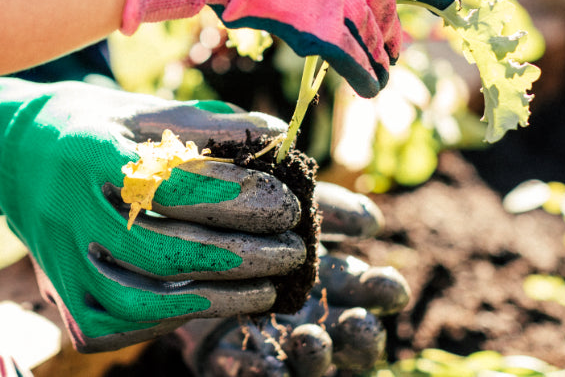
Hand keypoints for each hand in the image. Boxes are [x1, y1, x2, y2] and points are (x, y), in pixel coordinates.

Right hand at [0, 79, 311, 352]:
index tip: (285, 201)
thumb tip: (276, 135)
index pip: (172, 188)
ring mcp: (58, 261)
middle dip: (240, 256)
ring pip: (139, 302)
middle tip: (293, 249)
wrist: (6, 152)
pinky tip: (213, 301)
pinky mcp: (59, 294)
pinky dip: (171, 320)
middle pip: (162, 252)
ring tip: (266, 288)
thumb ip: (204, 124)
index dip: (236, 199)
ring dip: (214, 300)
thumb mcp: (137, 110)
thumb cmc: (86, 125)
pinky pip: (118, 325)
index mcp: (89, 155)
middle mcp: (67, 212)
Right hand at [106, 0, 456, 96]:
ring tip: (384, 76)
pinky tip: (370, 89)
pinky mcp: (322, 31)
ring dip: (381, 61)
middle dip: (393, 33)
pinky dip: (365, 77)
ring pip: (373, 39)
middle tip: (396, 51)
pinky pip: (353, 61)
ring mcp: (343, 1)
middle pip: (387, 9)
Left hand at [178, 184, 408, 376]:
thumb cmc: (243, 217)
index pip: (370, 293)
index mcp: (333, 282)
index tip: (389, 284)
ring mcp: (277, 345)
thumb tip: (372, 221)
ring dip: (316, 357)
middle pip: (353, 341)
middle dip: (362, 337)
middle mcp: (314, 319)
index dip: (383, 291)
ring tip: (310, 339)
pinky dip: (266, 373)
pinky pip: (252, 374)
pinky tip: (272, 367)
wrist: (175, 236)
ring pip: (311, 365)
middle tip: (359, 323)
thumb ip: (326, 208)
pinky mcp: (232, 360)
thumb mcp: (285, 204)